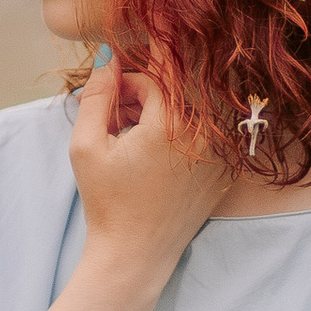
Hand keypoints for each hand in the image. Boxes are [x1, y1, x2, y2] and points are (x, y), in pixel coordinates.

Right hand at [67, 52, 229, 273]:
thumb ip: (97, 95)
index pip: (158, 72)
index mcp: (171, 126)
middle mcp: (204, 135)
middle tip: (114, 112)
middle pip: (175, 88)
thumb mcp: (87, 145)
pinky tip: (153, 151)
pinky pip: (204, 132)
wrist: (135, 255)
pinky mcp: (224, 171)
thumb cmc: (107, 203)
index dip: (134, 69)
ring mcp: (219, 154)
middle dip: (143, 91)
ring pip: (191, 108)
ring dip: (161, 110)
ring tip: (128, 133)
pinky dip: (180, 131)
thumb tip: (107, 56)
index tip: (125, 57)